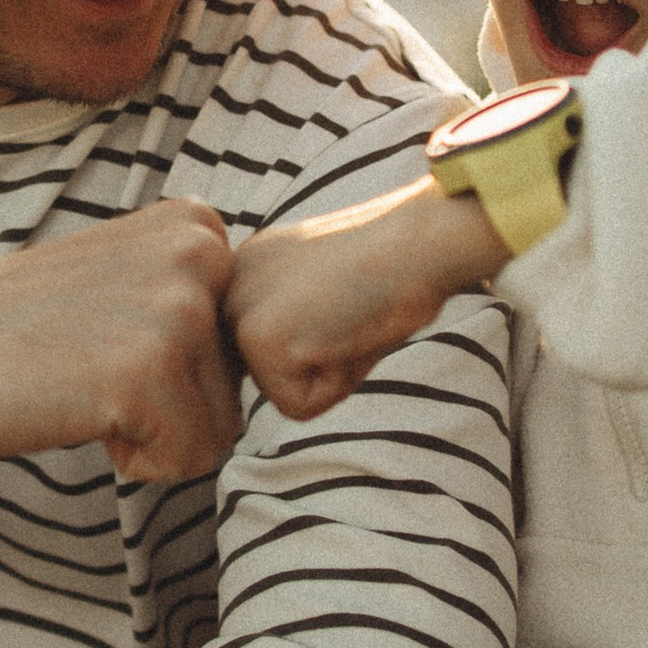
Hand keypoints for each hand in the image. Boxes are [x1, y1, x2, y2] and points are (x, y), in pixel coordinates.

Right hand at [0, 201, 242, 485]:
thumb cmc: (12, 335)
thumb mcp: (120, 282)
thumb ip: (192, 294)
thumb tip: (284, 342)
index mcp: (197, 224)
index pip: (242, 351)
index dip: (174, 375)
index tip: (100, 342)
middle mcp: (200, 250)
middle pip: (239, 393)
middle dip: (168, 409)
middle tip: (81, 367)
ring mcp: (177, 306)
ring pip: (219, 432)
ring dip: (149, 435)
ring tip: (75, 384)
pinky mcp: (150, 370)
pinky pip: (187, 462)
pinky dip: (130, 461)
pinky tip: (71, 410)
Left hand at [226, 180, 502, 420]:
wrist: (419, 241)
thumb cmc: (399, 265)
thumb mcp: (330, 292)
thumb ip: (297, 323)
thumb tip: (288, 371)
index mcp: (245, 270)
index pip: (269, 354)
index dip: (322, 345)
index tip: (348, 298)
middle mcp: (228, 286)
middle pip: (271, 378)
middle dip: (321, 363)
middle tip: (353, 309)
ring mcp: (238, 310)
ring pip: (283, 395)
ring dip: (330, 372)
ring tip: (353, 315)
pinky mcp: (258, 339)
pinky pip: (299, 406)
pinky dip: (337, 384)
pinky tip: (349, 328)